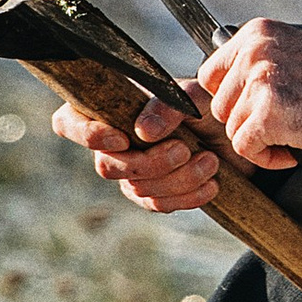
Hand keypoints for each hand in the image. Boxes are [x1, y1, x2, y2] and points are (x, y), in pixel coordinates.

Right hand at [51, 91, 223, 215]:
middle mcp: (111, 143)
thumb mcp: (192, 95)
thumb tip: (142, 131)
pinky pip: (157, 205)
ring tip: (211, 161)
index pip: (68, 122)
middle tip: (185, 149)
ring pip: (137, 188)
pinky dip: (187, 197)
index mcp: (109, 108)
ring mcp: (129, 172)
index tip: (122, 138)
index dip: (85, 135)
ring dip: (178, 179)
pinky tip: (211, 184)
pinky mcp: (151, 194)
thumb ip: (168, 105)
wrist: (233, 133)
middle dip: (149, 163)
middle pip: (107, 166)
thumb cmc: (204, 104)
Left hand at [194, 19, 301, 169]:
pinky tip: (291, 152)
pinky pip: (245, 148)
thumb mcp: (295, 52)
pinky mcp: (267, 114)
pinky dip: (266, 159)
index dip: (232, 98)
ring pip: (232, 128)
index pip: (211, 73)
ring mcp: (260, 82)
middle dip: (247, 122)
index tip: (257, 108)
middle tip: (282, 125)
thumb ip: (261, 61)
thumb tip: (225, 87)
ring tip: (291, 136)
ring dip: (259, 141)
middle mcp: (255, 51)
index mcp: (258, 32)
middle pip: (220, 104)